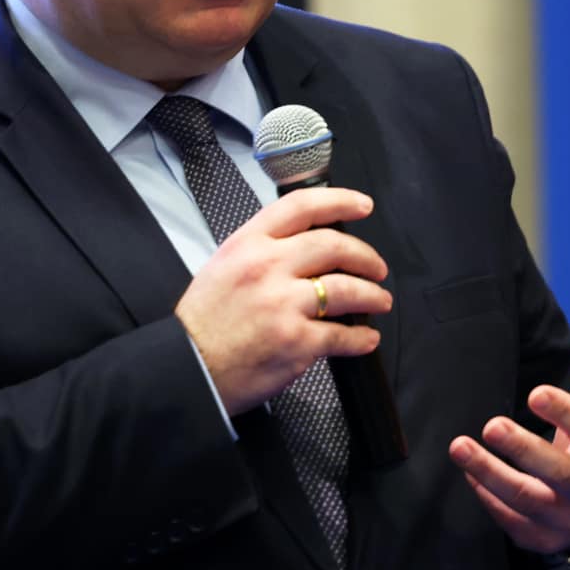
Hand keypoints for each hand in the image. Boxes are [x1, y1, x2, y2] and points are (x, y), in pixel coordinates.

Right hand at [176, 186, 391, 415]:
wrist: (189, 368)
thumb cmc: (204, 322)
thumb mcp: (224, 266)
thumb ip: (263, 250)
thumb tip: (306, 245)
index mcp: (248, 244)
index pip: (302, 207)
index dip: (340, 201)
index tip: (362, 206)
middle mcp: (268, 267)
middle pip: (335, 246)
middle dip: (366, 256)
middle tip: (376, 267)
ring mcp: (284, 304)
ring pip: (347, 289)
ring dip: (372, 295)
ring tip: (379, 301)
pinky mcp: (297, 341)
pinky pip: (343, 335)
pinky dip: (361, 337)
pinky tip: (366, 338)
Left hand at [448, 292, 569, 554]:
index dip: (566, 414)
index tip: (536, 392)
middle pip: (557, 473)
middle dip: (524, 451)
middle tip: (491, 424)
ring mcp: (564, 517)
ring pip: (526, 499)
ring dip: (491, 474)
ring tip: (459, 446)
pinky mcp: (538, 536)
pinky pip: (509, 519)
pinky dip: (487, 497)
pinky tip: (468, 473)